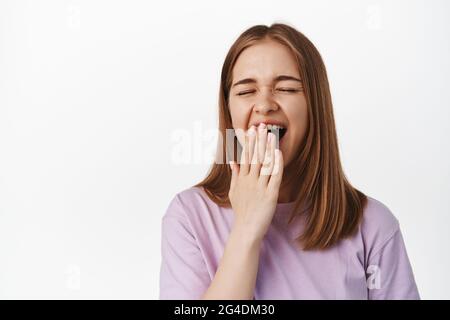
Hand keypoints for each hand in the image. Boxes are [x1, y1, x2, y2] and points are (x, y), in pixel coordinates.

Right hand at [228, 123, 283, 241]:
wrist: (246, 230)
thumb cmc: (242, 211)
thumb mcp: (234, 192)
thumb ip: (234, 175)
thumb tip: (232, 161)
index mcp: (242, 179)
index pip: (245, 156)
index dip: (249, 143)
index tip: (251, 130)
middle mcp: (250, 181)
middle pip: (254, 157)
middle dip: (258, 141)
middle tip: (261, 126)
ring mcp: (260, 187)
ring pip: (264, 164)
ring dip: (268, 148)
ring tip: (271, 134)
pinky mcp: (270, 195)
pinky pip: (275, 177)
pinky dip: (277, 164)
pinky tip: (278, 153)